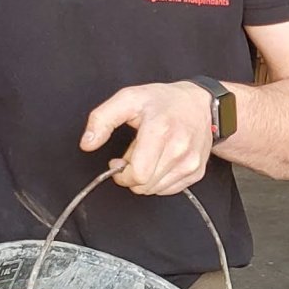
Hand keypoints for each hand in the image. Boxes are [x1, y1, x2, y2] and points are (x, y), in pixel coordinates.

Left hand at [81, 81, 214, 195]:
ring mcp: (190, 162)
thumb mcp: (127, 99)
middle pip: (144, 185)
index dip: (121, 174)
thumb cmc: (163, 101)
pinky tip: (161, 161)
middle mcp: (179, 149)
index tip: (119, 162)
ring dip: (146, 178)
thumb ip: (102, 119)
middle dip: (132, 175)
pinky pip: (169, 190)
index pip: (137, 174)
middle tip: (134, 155)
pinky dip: (160, 180)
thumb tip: (87, 144)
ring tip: (149, 155)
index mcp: (160, 131)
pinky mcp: (197, 172)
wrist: (200, 104)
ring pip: (155, 190)